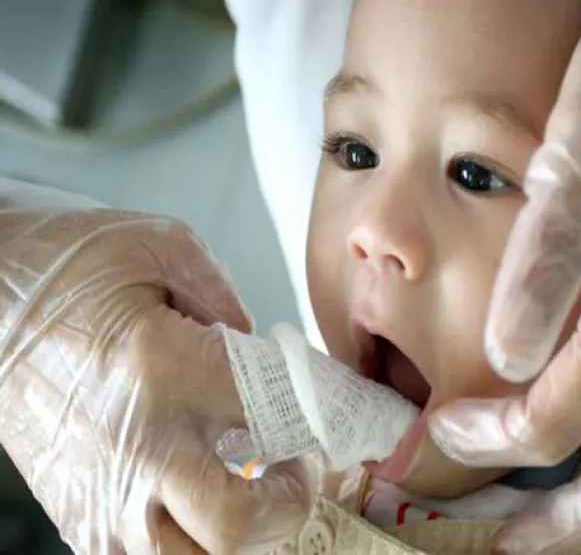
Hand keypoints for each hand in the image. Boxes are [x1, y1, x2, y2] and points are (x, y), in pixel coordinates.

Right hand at [0, 201, 311, 552]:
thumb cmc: (68, 267)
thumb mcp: (159, 245)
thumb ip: (226, 298)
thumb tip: (262, 352)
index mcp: (162, 367)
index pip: (274, 416)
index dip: (316, 418)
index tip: (323, 412)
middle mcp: (133, 444)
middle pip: (236, 525)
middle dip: (288, 504)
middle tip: (297, 467)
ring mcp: (99, 493)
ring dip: (239, 538)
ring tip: (251, 493)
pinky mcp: (75, 514)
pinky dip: (189, 543)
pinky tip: (197, 499)